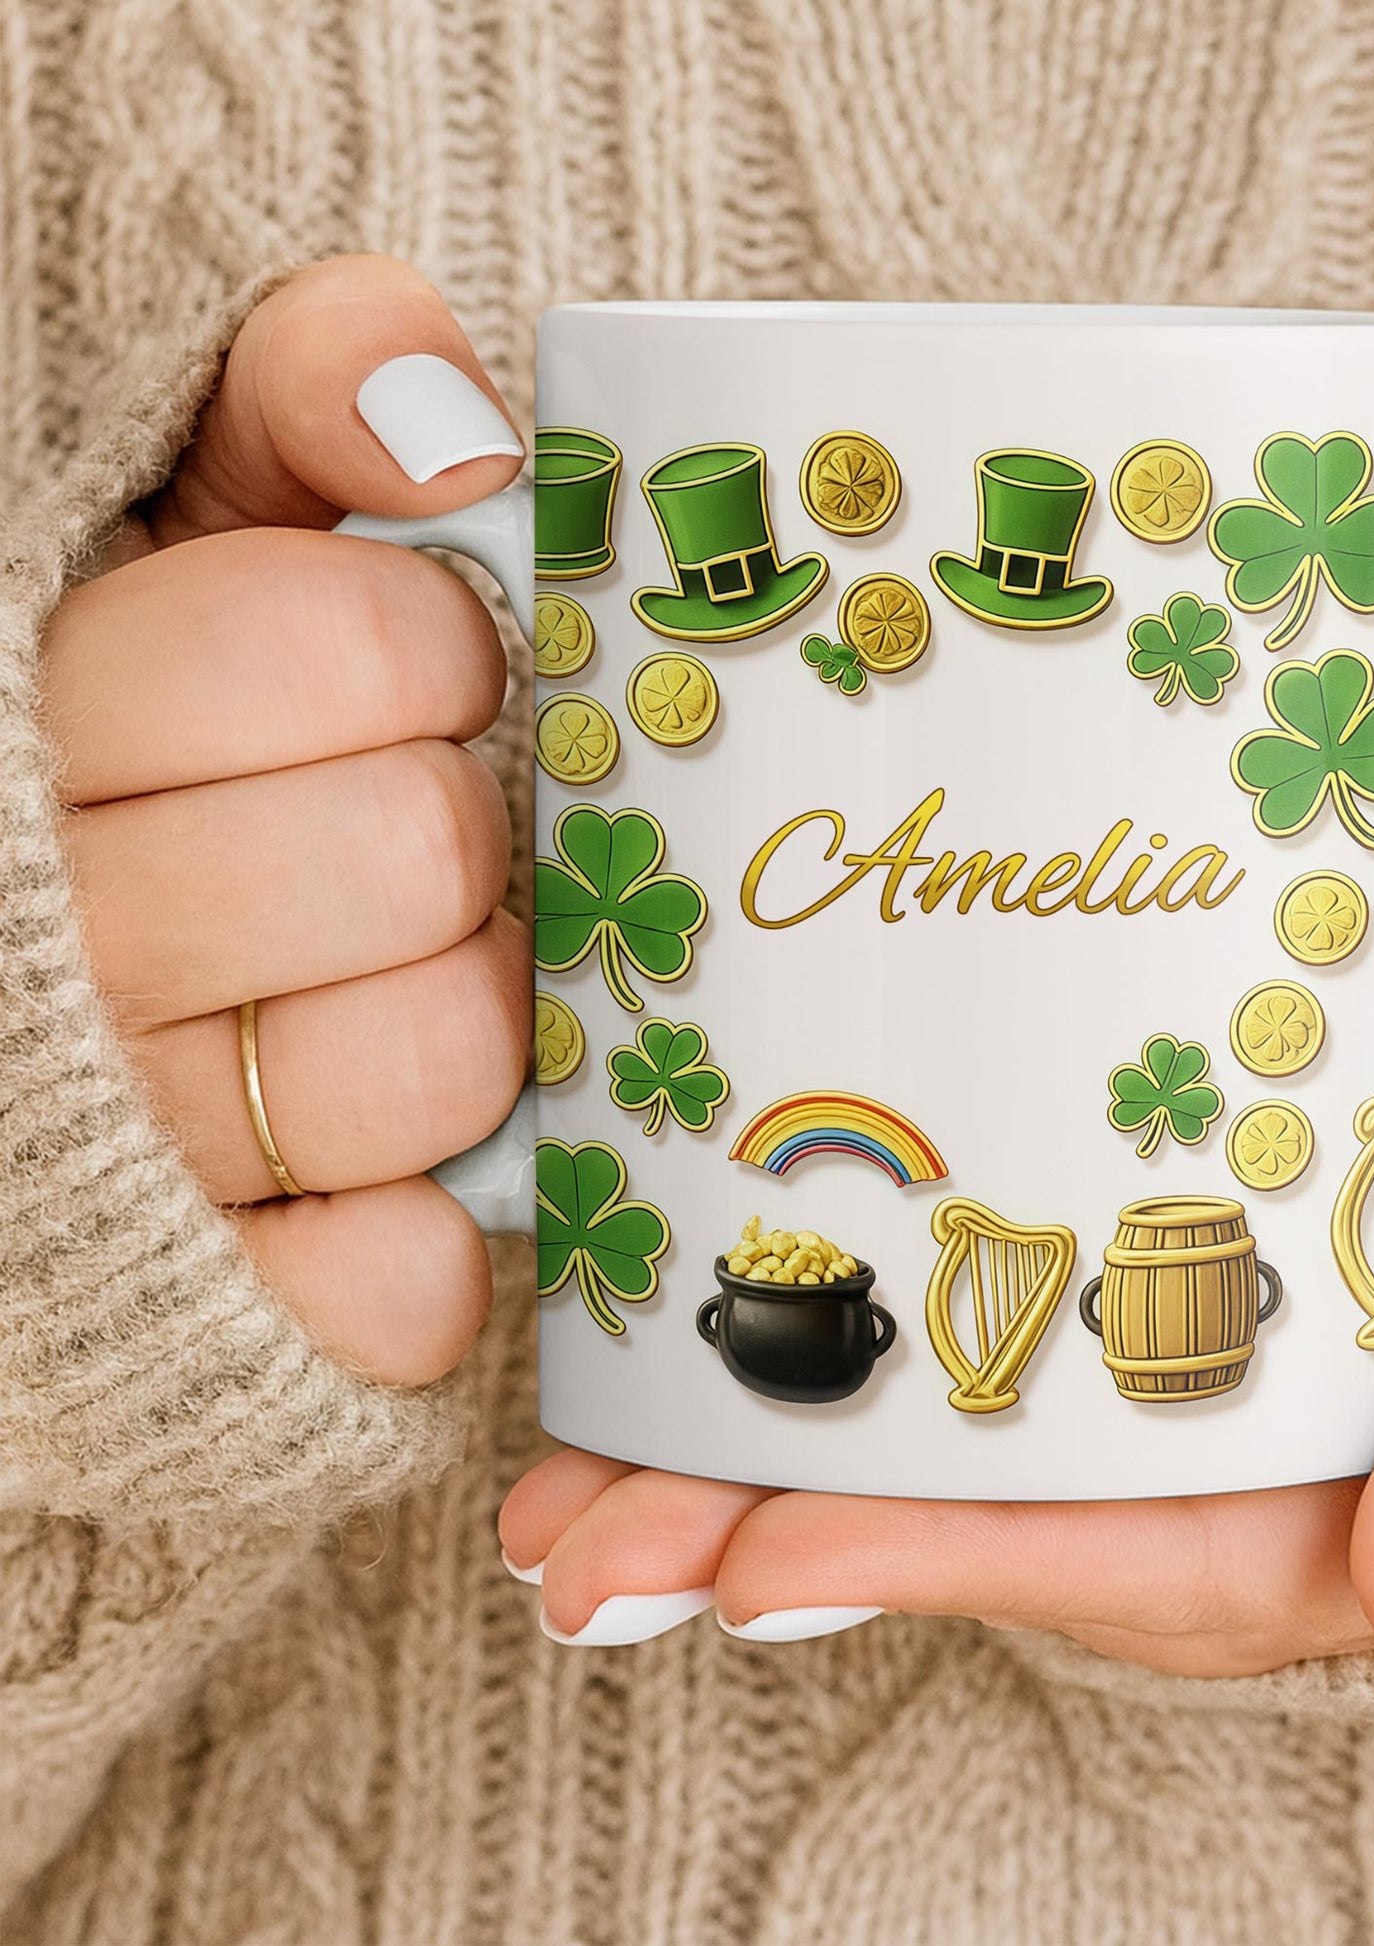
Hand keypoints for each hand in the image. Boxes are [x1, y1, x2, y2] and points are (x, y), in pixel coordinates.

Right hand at [45, 254, 528, 1386]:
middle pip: (413, 856)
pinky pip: (385, 1292)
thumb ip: (292, 400)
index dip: (426, 648)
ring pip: (433, 1064)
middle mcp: (55, 936)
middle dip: (455, 826)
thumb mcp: (188, 504)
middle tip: (412, 831)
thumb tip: (451, 420)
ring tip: (398, 977)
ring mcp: (124, 1136)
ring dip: (468, 1012)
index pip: (352, 645)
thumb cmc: (141, 712)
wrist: (34, 955)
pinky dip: (418, 1246)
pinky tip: (393, 1186)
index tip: (408, 667)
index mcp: (49, 704)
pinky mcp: (214, 1300)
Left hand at [503, 1156, 1373, 1679]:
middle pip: (963, 1523)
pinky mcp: (1089, 1283)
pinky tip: (660, 1341)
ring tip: (556, 1487)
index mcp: (1311, 1504)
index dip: (925, 1561)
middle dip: (759, 1537)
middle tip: (575, 1548)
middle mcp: (1192, 1465)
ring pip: (915, 1446)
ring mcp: (1129, 1380)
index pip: (1102, 1557)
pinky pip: (934, 1344)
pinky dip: (798, 1353)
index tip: (758, 1557)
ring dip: (727, 1467)